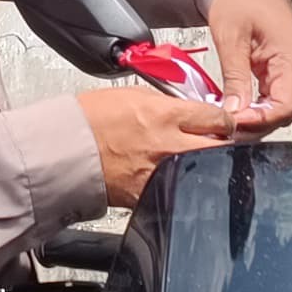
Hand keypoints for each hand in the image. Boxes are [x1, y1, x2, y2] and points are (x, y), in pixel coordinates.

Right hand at [78, 87, 234, 205]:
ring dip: (206, 163)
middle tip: (222, 141)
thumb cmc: (90, 120)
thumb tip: (188, 111)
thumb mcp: (134, 95)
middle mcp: (171, 145)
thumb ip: (168, 104)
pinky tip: (174, 177)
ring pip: (205, 170)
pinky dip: (181, 183)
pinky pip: (179, 189)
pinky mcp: (151, 195)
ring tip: (195, 159)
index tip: (224, 121)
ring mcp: (164, 173)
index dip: (226, 119)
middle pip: (223, 146)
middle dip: (227, 143)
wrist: (64, 151)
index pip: (219, 118)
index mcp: (168, 116)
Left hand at [206, 0, 291, 132]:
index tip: (230, 124)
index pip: (284, 107)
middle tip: (222, 130)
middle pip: (282, 113)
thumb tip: (234, 113)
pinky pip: (272, 98)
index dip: (258, 122)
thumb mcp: (231, 36)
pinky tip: (233, 111)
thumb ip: (235, 76)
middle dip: (253, 126)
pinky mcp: (282, 71)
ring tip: (224, 123)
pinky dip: (254, 108)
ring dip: (253, 120)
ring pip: (277, 108)